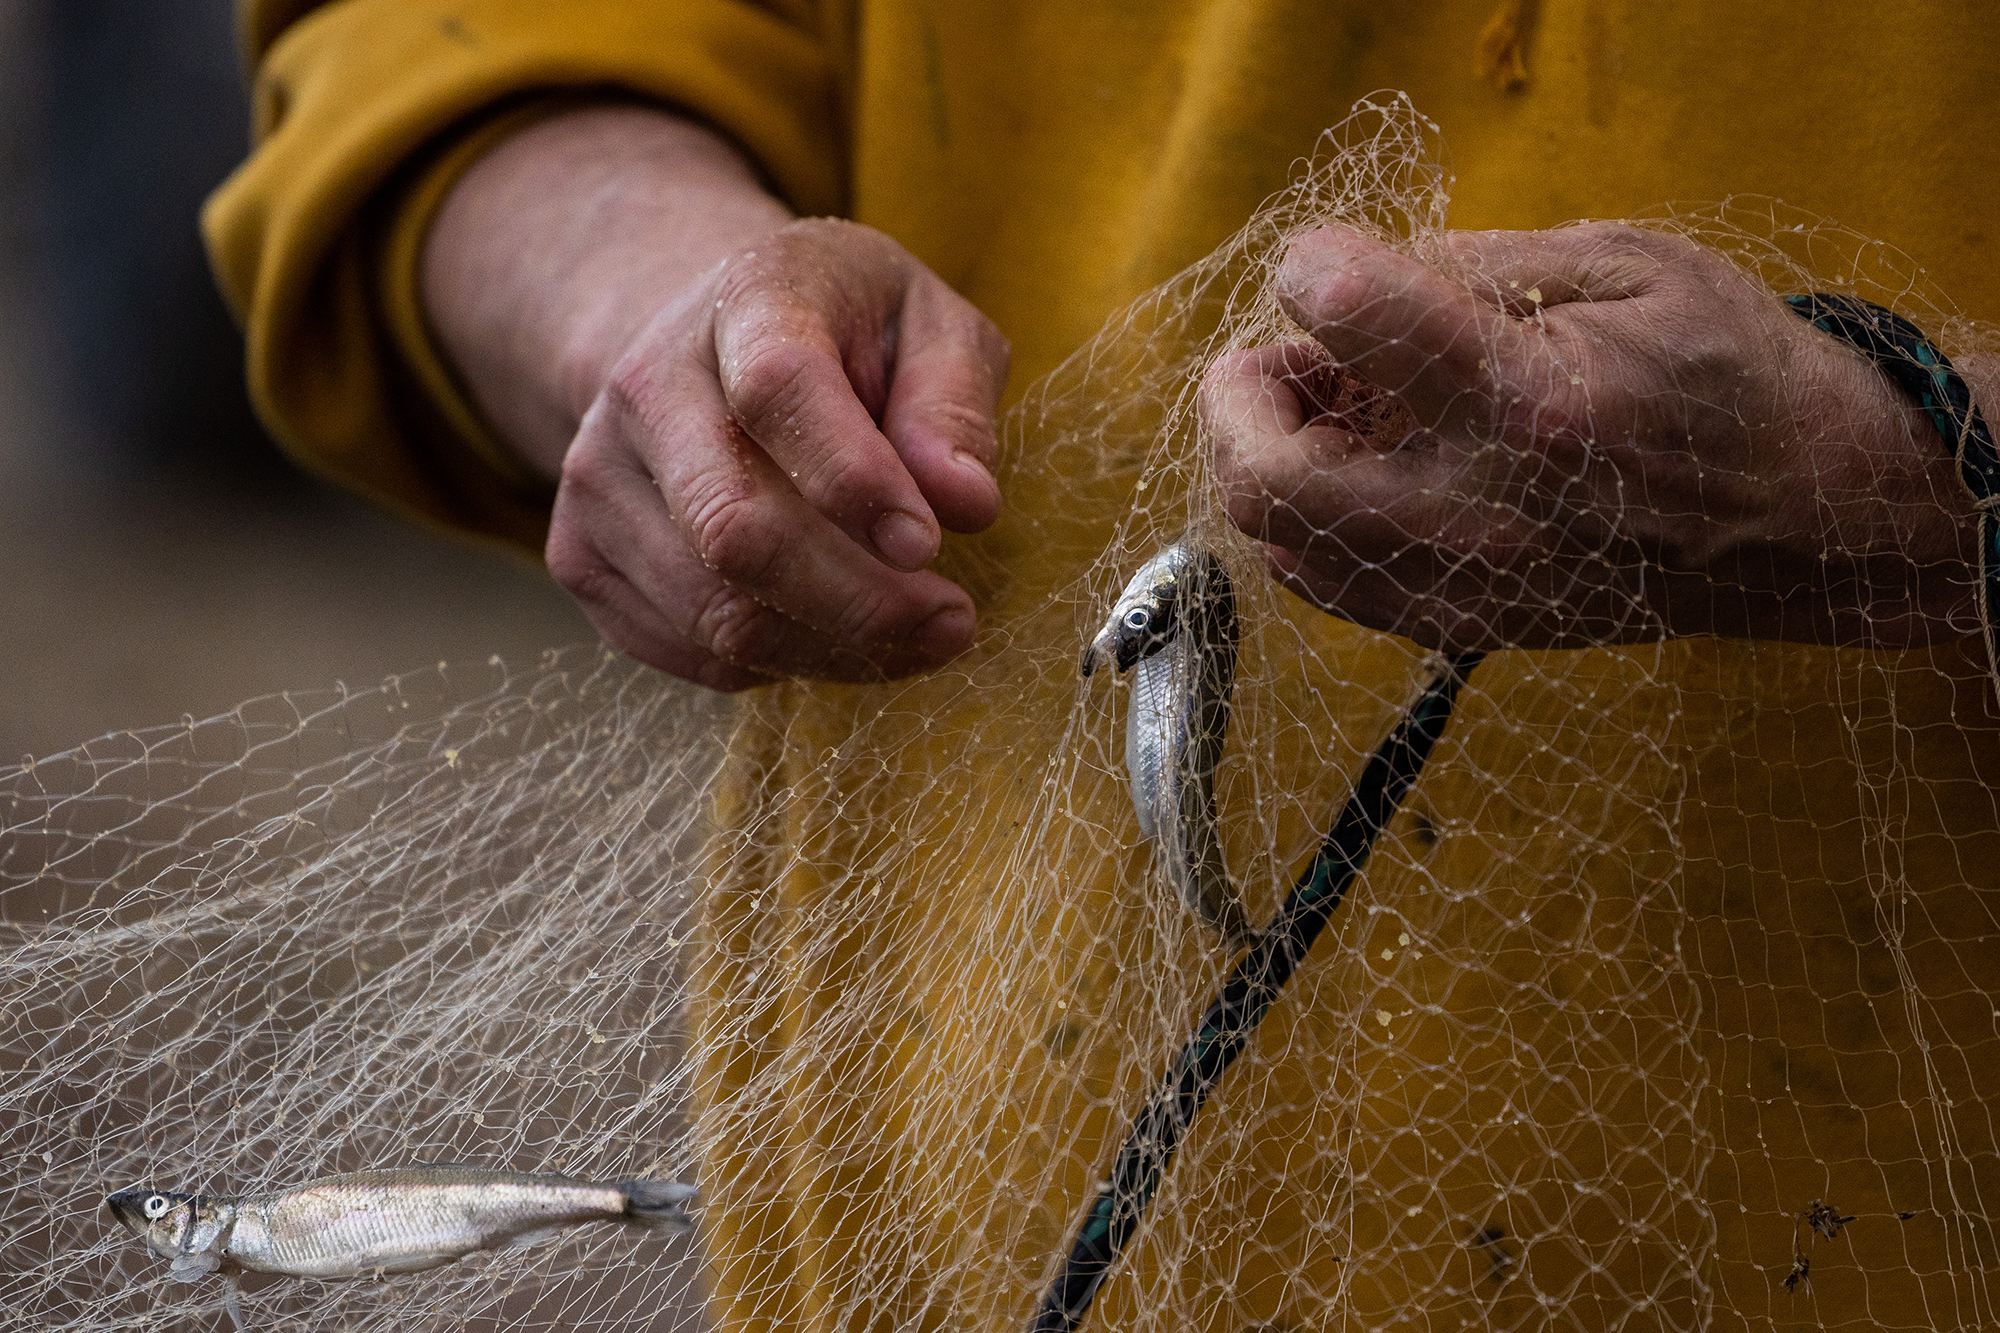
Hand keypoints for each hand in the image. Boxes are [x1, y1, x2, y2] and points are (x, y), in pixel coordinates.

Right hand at [549, 218, 1006, 689]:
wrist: (714, 344)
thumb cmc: (852, 338)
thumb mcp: (933, 327)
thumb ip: (955, 403)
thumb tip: (965, 503)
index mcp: (747, 297)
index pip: (778, 389)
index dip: (853, 481)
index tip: (928, 546)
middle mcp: (646, 382)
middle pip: (735, 528)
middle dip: (857, 602)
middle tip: (950, 624)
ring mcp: (598, 475)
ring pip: (716, 612)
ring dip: (833, 649)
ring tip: (915, 634)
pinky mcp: (580, 555)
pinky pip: (692, 652)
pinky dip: (781, 664)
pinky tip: (830, 627)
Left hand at [1204, 223, 1984, 649]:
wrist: (1807, 519)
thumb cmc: (1728, 373)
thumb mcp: (1630, 264)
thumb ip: (1474, 265)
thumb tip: (1352, 281)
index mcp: (1525, 400)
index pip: (1349, 320)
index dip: (1309, 271)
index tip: (1324, 265)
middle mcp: (1478, 511)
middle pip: (1266, 477)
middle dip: (1234, 399)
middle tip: (1275, 357)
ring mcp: (1463, 586)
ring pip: (1277, 542)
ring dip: (1264, 459)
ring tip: (1324, 409)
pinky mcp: (1461, 627)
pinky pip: (1321, 584)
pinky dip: (1303, 519)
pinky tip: (1354, 471)